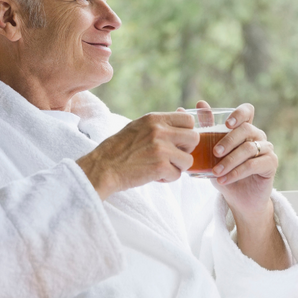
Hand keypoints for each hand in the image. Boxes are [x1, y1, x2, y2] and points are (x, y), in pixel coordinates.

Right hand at [77, 113, 198, 199]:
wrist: (102, 168)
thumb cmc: (118, 149)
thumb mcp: (138, 127)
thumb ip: (159, 125)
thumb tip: (181, 118)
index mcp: (154, 119)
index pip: (188, 119)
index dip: (186, 132)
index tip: (177, 141)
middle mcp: (159, 131)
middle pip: (194, 138)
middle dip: (186, 150)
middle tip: (172, 156)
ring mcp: (161, 149)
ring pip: (188, 160)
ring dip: (177, 167)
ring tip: (160, 167)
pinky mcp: (160, 166)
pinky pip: (177, 175)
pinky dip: (166, 178)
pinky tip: (153, 175)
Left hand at [183, 101, 277, 222]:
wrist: (239, 199)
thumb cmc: (224, 172)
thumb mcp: (209, 152)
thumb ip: (201, 130)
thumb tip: (181, 108)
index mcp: (244, 129)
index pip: (247, 111)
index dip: (239, 114)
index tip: (226, 124)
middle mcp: (258, 136)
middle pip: (246, 129)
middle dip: (228, 141)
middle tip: (214, 153)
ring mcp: (266, 149)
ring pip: (249, 148)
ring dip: (229, 161)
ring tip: (215, 172)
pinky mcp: (271, 164)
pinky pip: (254, 164)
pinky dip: (236, 172)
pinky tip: (224, 179)